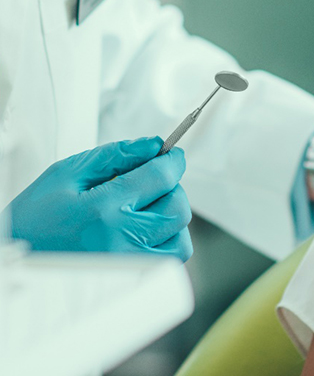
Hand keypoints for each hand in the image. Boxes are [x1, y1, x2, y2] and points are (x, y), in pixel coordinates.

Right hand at [6, 137, 192, 261]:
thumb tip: (152, 144)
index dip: (173, 160)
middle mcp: (120, 241)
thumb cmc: (33, 219)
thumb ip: (115, 155)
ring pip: (180, 239)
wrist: (11, 262)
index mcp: (102, 209)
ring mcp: (127, 268)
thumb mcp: (65, 174)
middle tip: (154, 182)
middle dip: (173, 187)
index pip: (161, 176)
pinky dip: (166, 244)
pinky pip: (169, 263)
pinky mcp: (130, 284)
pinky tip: (144, 233)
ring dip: (172, 218)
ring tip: (147, 210)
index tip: (171, 155)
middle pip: (178, 207)